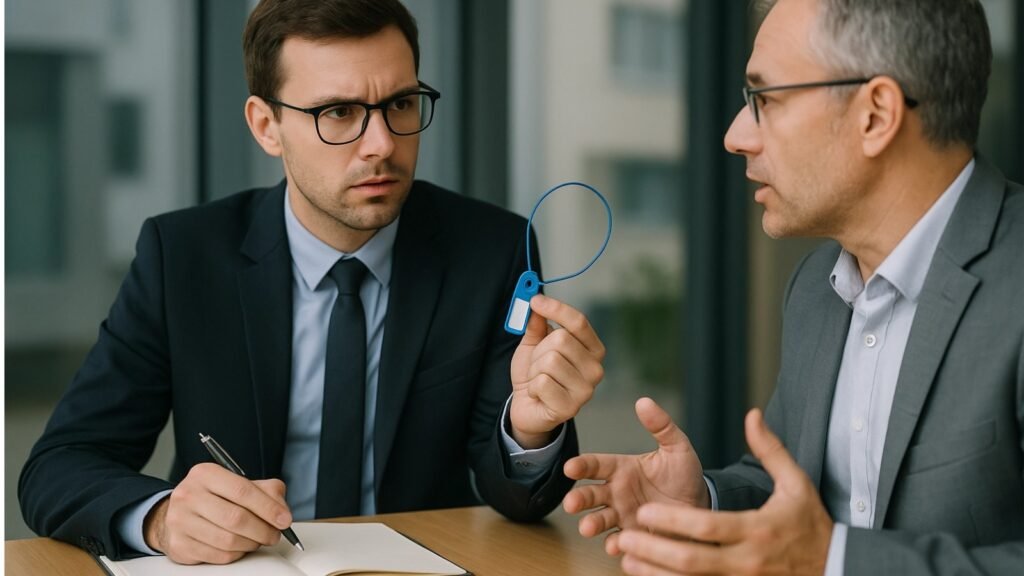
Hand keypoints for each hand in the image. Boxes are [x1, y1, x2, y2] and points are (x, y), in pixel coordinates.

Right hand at [143, 463, 292, 564]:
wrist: (178, 513)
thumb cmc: (214, 498)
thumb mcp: (238, 484)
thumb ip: (265, 491)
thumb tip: (282, 512)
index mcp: (205, 474)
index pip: (243, 491)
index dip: (268, 508)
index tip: (284, 519)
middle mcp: (189, 495)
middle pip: (236, 518)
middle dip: (263, 530)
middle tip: (274, 534)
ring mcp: (180, 521)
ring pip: (228, 540)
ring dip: (251, 544)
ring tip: (258, 540)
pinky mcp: (179, 545)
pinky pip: (219, 556)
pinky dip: (237, 554)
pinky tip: (240, 547)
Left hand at [509, 294, 604, 447]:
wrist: (527, 407)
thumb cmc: (535, 374)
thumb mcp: (534, 345)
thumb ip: (536, 324)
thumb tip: (537, 303)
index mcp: (592, 349)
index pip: (579, 322)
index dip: (556, 308)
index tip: (535, 300)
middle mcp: (596, 369)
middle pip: (561, 339)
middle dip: (539, 350)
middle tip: (537, 364)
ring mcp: (586, 390)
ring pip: (550, 361)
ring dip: (535, 370)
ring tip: (538, 381)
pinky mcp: (571, 408)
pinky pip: (543, 382)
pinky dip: (533, 387)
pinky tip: (538, 394)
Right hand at [562, 397, 708, 554]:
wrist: (701, 506)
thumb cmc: (685, 475)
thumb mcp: (677, 448)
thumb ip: (661, 426)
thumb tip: (644, 401)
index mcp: (622, 468)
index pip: (595, 465)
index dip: (581, 465)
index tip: (571, 468)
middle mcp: (616, 492)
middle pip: (589, 494)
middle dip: (578, 499)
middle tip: (571, 504)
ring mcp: (622, 516)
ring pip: (599, 519)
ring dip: (591, 523)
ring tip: (588, 528)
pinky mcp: (634, 536)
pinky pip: (619, 541)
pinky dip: (615, 544)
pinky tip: (616, 545)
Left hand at [616, 409, 832, 575]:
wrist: (834, 567)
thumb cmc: (810, 523)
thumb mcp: (796, 483)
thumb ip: (770, 449)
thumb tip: (751, 414)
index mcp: (758, 529)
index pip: (709, 527)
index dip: (674, 521)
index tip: (645, 510)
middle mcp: (747, 561)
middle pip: (693, 560)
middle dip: (655, 550)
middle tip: (624, 535)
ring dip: (655, 572)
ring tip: (625, 556)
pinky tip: (647, 574)